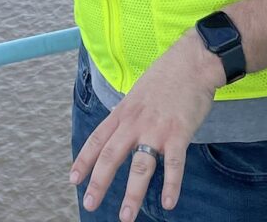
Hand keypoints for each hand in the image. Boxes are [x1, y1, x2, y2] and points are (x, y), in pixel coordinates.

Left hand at [70, 33, 222, 218]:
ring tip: (126, 216)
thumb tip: (121, 130)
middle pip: (111, 156)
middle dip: (99, 182)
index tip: (73, 179)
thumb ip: (128, 115)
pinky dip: (171, 185)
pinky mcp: (179, 133)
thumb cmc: (167, 76)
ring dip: (132, 193)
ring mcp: (157, 129)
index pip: (98, 139)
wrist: (193, 61)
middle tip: (89, 203)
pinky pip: (174, 164)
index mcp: (123, 112)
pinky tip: (169, 203)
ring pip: (140, 166)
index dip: (84, 160)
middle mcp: (135, 122)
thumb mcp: (137, 93)